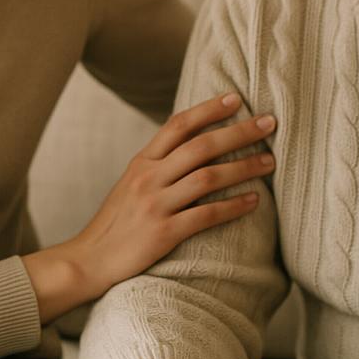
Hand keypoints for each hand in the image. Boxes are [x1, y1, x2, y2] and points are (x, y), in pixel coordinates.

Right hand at [27, 93, 274, 322]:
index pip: (178, 125)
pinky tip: (254, 201)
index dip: (208, 109)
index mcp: (141, 161)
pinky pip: (206, 215)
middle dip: (239, 132)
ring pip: (208, 177)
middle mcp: (148, 177)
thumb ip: (158, 164)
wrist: (88, 260)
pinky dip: (233, 206)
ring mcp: (155, 204)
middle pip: (201, 146)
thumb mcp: (130, 183)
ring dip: (244, 167)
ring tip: (269, 161)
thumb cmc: (115, 223)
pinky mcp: (163, 233)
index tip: (236, 99)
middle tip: (269, 122)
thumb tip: (191, 145)